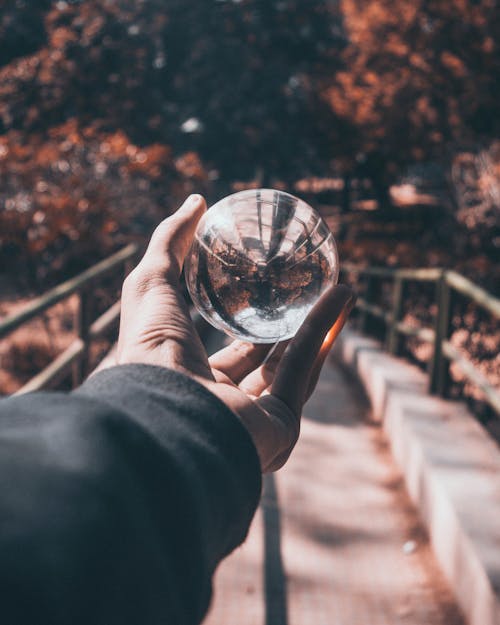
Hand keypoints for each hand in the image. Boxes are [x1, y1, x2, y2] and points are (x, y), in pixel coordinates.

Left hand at [116, 194, 354, 471]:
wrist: (165, 409)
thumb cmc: (149, 349)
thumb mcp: (151, 283)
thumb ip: (171, 241)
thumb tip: (196, 201)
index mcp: (191, 381)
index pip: (226, 349)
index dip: (247, 319)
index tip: (267, 289)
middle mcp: (224, 406)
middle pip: (266, 362)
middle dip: (290, 326)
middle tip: (309, 291)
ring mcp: (253, 422)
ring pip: (294, 367)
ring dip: (318, 324)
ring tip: (341, 286)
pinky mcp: (281, 431)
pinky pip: (304, 373)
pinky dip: (323, 333)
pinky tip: (342, 297)